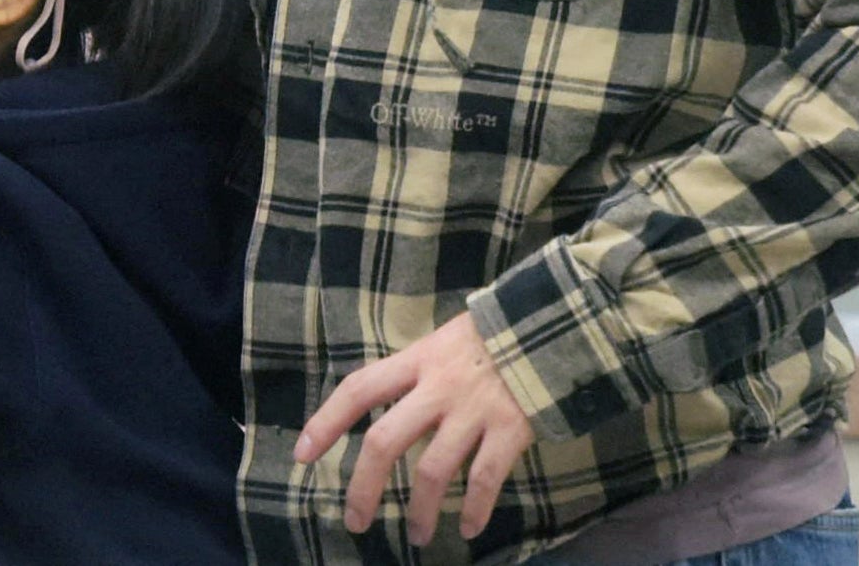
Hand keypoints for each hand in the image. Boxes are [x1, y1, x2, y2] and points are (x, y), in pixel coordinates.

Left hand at [293, 311, 535, 547]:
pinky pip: (484, 479)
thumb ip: (420, 373)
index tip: (302, 456)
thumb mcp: (447, 340)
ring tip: (415, 535)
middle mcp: (440, 387)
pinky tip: (468, 528)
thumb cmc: (496, 335)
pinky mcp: (510, 429)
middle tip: (357, 521)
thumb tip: (386, 408)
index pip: (360, 390)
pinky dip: (474, 509)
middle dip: (364, 489)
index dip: (326, 423)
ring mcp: (475, 410)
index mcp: (420, 360)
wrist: (557, 323)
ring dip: (418, 511)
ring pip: (431, 471)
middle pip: (385, 442)